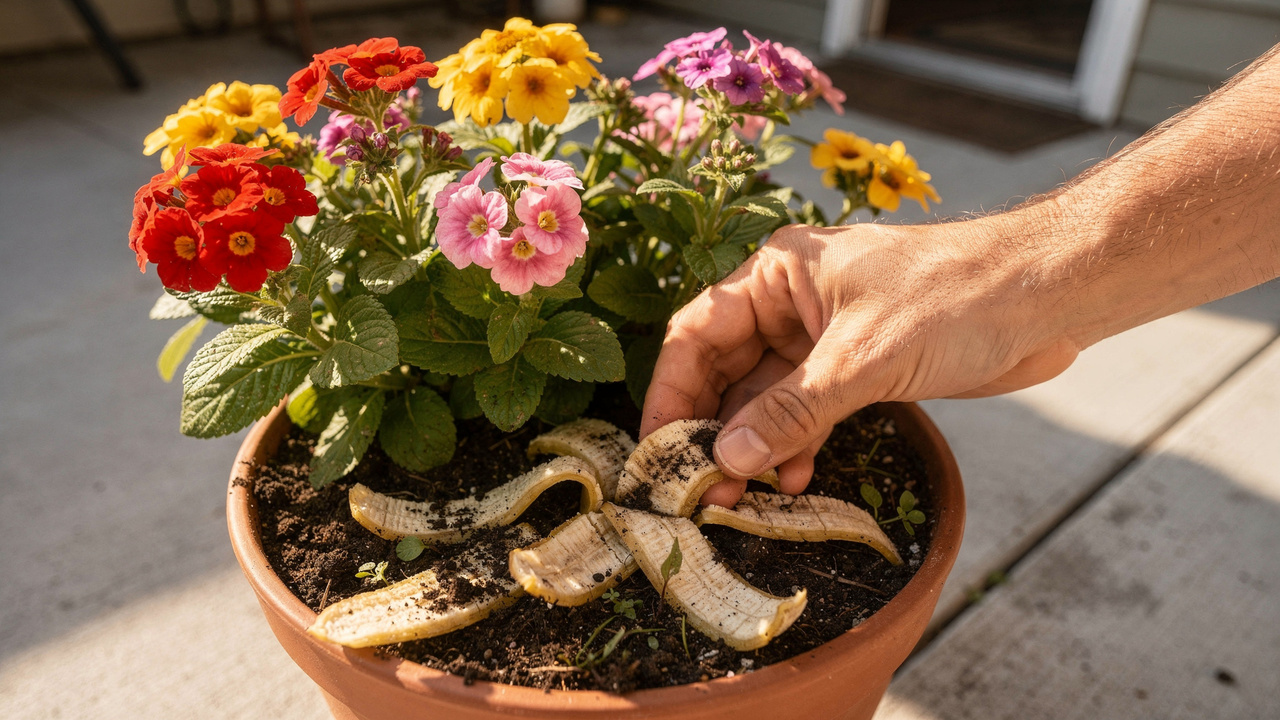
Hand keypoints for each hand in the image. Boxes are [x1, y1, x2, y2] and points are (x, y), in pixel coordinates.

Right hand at [641, 219, 1080, 506]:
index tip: (659, 450)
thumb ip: (794, 410)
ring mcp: (824, 339)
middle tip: (702, 489)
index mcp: (778, 273)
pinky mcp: (859, 369)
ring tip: (747, 497)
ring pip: (766, 398)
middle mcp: (790, 304)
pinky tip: (793, 478)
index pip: (698, 333)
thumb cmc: (955, 298)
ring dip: (755, 446)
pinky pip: (808, 412)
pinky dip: (796, 445)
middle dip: (713, 429)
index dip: (671, 392)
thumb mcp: (864, 358)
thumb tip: (729, 458)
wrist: (1047, 295)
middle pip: (725, 370)